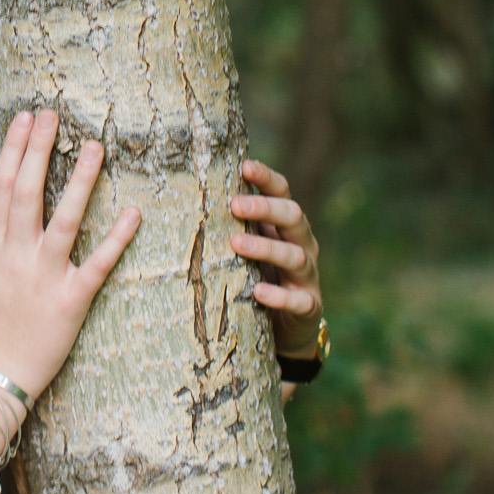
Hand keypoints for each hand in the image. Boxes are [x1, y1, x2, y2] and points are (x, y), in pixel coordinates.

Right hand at [0, 111, 140, 400]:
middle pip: (27, 194)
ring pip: (63, 222)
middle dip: (40, 151)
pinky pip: (97, 266)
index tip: (27, 117)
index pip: (4, 186)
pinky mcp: (72, 301)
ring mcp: (45, 277)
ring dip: (79, 183)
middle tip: (54, 115)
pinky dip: (115, 239)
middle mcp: (17, 256)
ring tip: (95, 147)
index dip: (15, 149)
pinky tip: (133, 212)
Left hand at [230, 159, 321, 358]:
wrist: (287, 327)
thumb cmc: (259, 275)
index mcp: (286, 225)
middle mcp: (302, 244)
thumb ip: (231, 224)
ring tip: (236, 244)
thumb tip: (184, 196)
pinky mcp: (308, 306)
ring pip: (295, 256)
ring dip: (266, 248)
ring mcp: (307, 276)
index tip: (244, 166)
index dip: (267, 178)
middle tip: (234, 205)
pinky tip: (258, 292)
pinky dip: (279, 296)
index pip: (283, 192)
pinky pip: (299, 300)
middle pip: (293, 217)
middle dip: (265, 208)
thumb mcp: (247, 246)